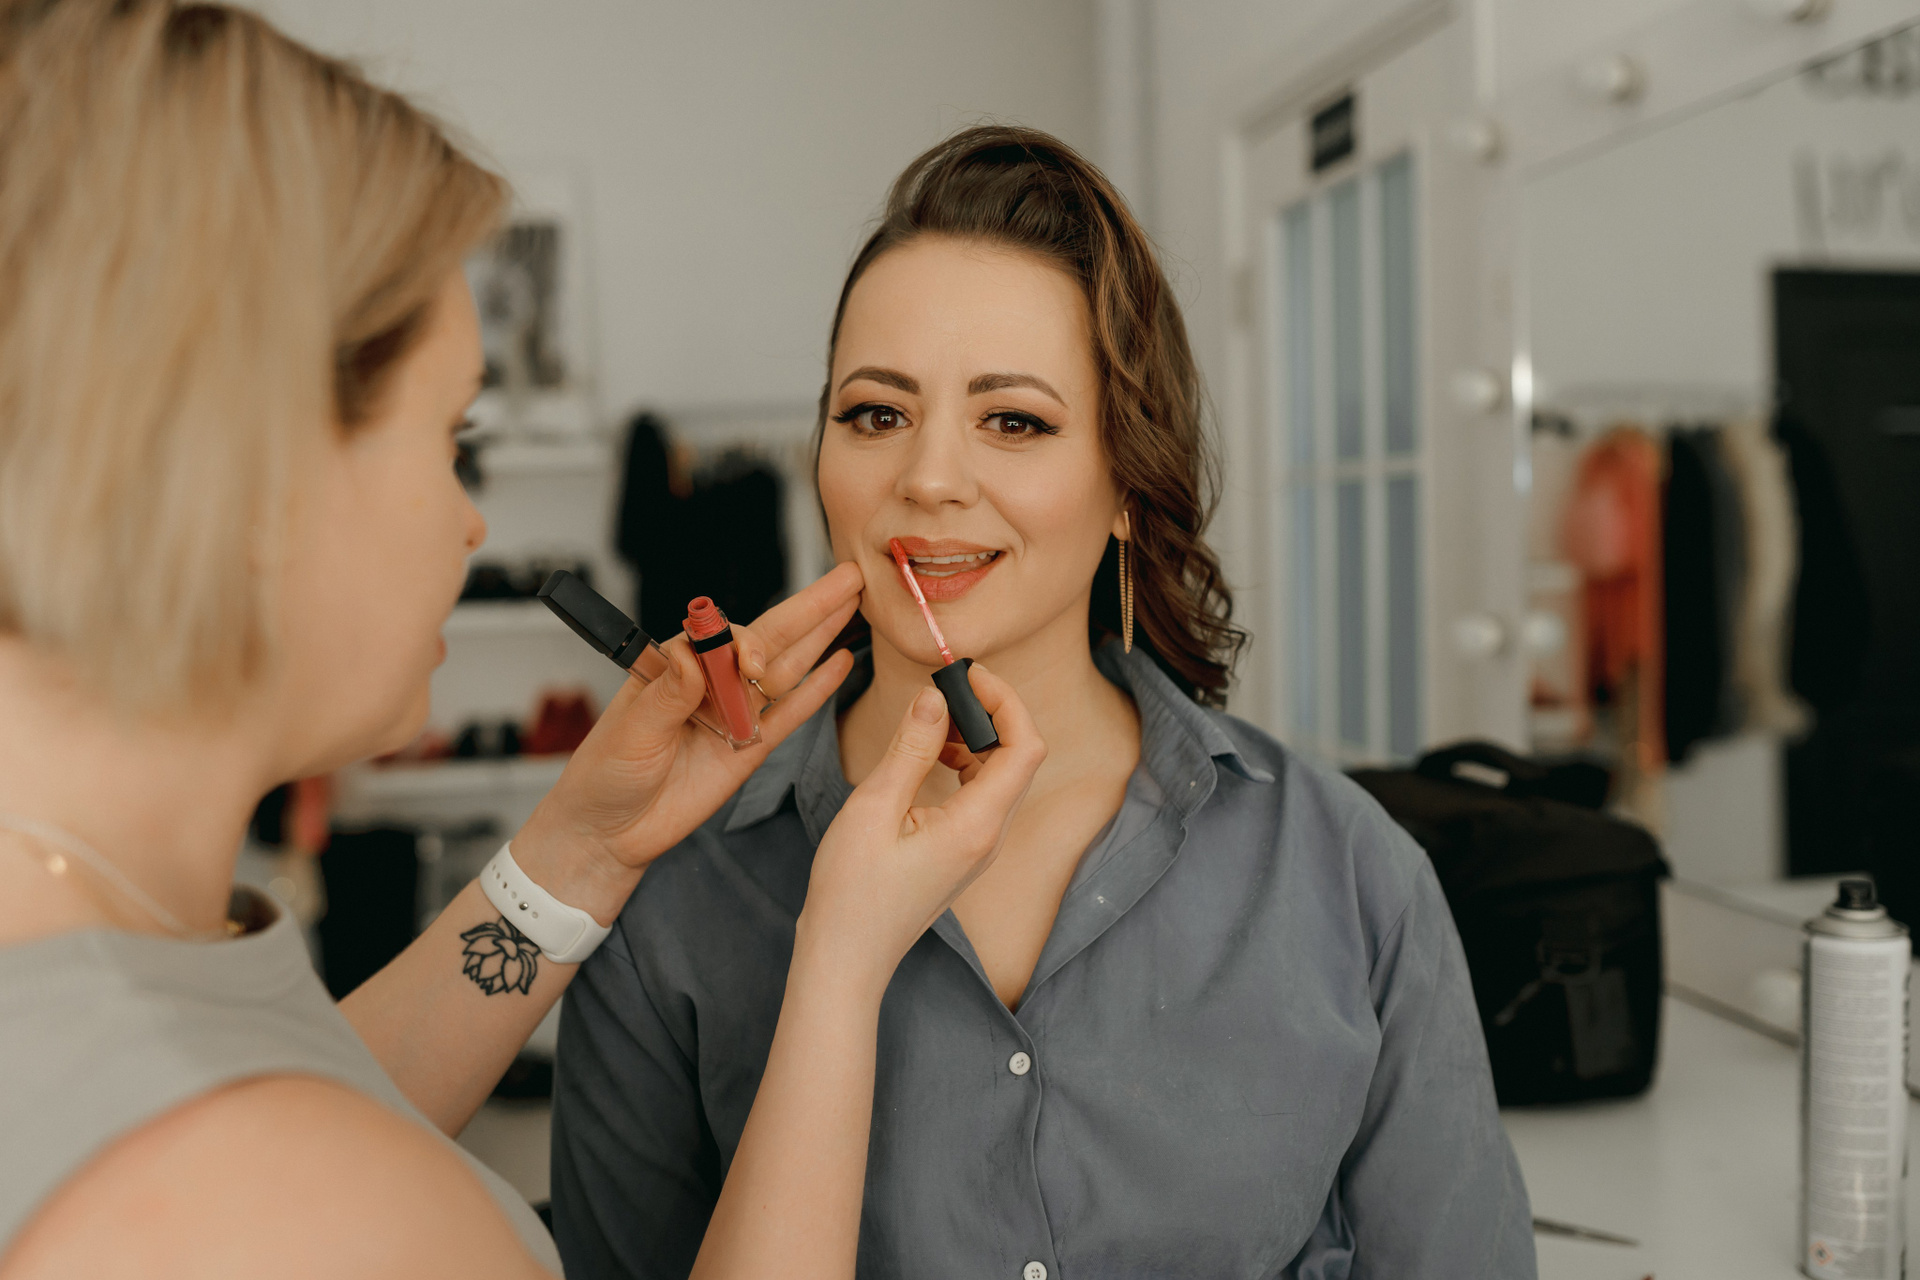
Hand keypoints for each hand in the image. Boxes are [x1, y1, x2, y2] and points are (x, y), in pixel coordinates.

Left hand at [511, 562, 863, 923]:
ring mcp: (735, 713)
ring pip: (787, 668)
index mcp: (676, 665)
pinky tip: (840, 663)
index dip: (747, 642)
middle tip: (847, 577)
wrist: (611, 831)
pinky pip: (790, 714)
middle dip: (809, 607)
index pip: (722, 636)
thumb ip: (668, 693)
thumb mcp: (631, 729)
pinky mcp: (751, 747)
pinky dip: (817, 690)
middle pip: (769, 638)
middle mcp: (711, 683)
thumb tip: (692, 655)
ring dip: (821, 636)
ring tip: (852, 604)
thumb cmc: (606, 773)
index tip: (753, 663)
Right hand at [796, 664, 1044, 996]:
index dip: (1006, 702)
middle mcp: (989, 836)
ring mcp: (979, 846)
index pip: (1025, 747)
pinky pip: (980, 794)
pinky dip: (962, 762)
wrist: (846, 956)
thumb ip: (911, 749)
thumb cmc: (852, 891)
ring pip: (1000, 774)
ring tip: (930, 718)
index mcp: (977, 825)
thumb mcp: (874, 808)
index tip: (968, 675)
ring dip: (974, 737)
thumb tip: (936, 696)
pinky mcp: (962, 850)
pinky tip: (927, 754)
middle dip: (990, 713)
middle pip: (1018, 757)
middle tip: (946, 687)